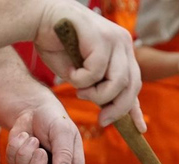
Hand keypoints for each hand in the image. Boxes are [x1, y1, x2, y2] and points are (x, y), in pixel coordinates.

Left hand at [5, 94, 83, 163]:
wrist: (35, 110)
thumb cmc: (55, 120)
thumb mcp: (63, 131)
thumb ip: (64, 152)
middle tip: (39, 150)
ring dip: (25, 152)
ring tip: (32, 138)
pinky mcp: (19, 163)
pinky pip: (12, 162)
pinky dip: (16, 146)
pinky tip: (23, 137)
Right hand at [33, 1, 144, 130]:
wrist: (38, 18)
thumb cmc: (56, 45)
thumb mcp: (81, 74)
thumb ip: (97, 88)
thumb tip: (111, 113)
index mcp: (121, 51)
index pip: (134, 83)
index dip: (135, 108)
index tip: (139, 129)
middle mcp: (123, 43)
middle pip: (132, 86)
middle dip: (117, 108)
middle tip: (102, 120)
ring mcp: (114, 39)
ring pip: (118, 82)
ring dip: (96, 94)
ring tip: (79, 91)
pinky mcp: (101, 38)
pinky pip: (96, 72)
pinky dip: (80, 80)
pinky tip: (70, 72)